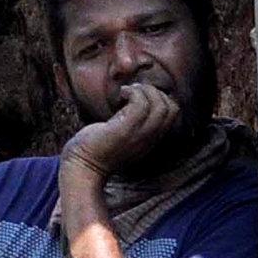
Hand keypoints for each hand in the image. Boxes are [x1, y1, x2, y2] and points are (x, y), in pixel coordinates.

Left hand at [61, 77, 181, 182]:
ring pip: (160, 105)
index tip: (140, 97)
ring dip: (144, 90)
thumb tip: (135, 95)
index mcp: (151, 139)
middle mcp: (149, 139)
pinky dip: (133, 91)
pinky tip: (121, 94)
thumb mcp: (123, 134)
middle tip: (134, 93)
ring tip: (127, 92)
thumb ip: (134, 122)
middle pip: (172, 108)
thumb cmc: (98, 147)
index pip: (173, 114)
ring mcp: (138, 135)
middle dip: (155, 91)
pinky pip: (141, 104)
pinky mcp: (125, 130)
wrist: (83, 167)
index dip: (162, 98)